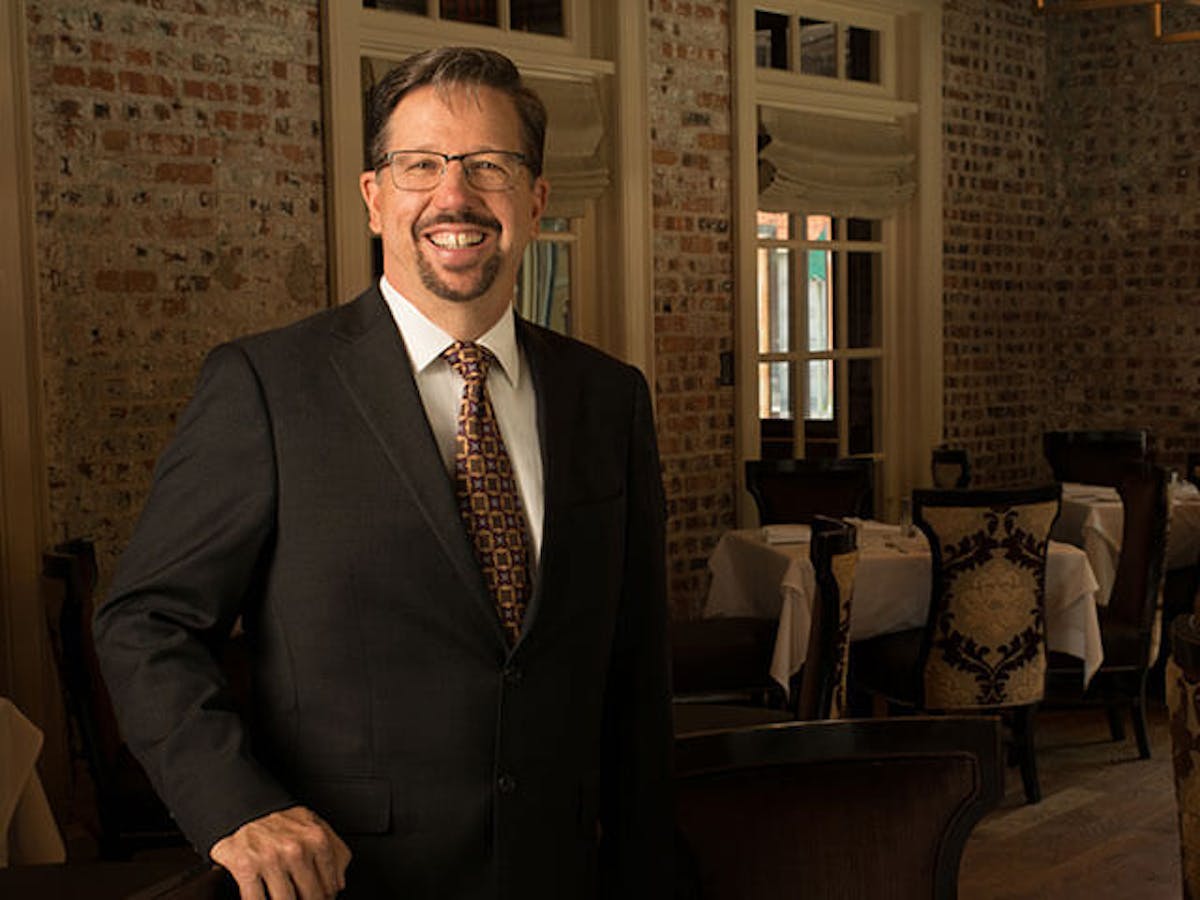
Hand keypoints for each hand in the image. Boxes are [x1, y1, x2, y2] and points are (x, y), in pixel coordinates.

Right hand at [210, 805, 350, 899]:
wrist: (248, 811)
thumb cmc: (284, 825)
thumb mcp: (317, 828)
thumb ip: (337, 853)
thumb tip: (339, 885)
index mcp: (317, 840)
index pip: (329, 886)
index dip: (325, 898)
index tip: (319, 898)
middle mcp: (295, 849)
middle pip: (310, 897)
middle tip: (302, 898)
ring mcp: (270, 858)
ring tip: (285, 897)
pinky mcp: (246, 867)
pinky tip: (266, 899)